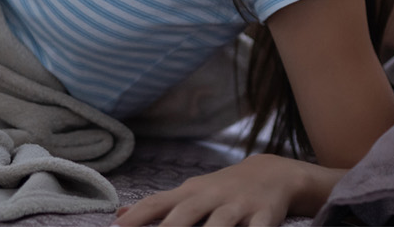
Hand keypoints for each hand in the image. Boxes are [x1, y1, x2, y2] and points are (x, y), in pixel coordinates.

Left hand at [112, 154, 341, 226]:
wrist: (274, 172)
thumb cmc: (223, 189)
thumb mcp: (191, 192)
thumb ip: (159, 206)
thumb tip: (120, 217)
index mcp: (191, 193)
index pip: (158, 203)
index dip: (137, 217)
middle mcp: (212, 197)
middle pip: (185, 215)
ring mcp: (239, 206)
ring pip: (220, 225)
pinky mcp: (265, 216)